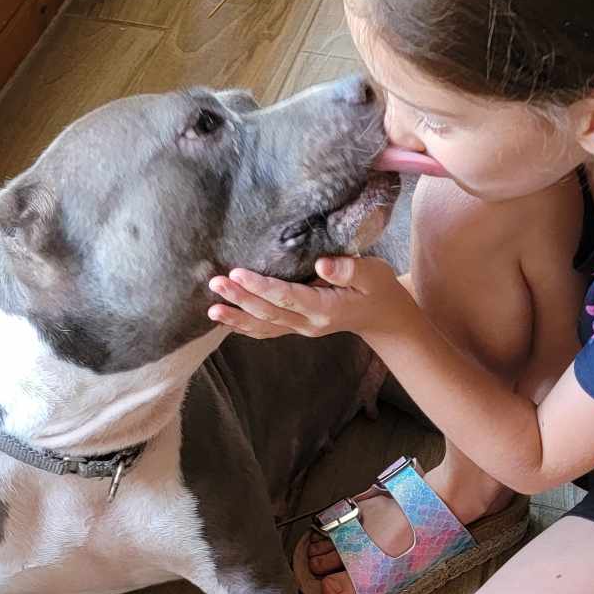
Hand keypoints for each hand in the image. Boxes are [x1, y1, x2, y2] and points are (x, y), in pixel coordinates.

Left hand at [208, 254, 413, 340]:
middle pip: (269, 313)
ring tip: (211, 310)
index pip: (288, 297)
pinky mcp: (295, 327)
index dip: (262, 286)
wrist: (382, 316)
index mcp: (326, 309)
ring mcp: (300, 329)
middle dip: (240, 299)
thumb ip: (350, 268)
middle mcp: (309, 323)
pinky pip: (266, 330)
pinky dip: (244, 326)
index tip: (239, 273)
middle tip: (216, 283)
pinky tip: (225, 320)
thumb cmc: (378, 288)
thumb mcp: (374, 273)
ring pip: (263, 327)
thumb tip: (321, 263)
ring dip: (236, 318)